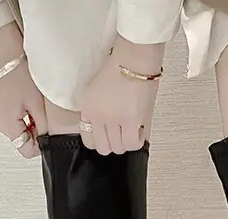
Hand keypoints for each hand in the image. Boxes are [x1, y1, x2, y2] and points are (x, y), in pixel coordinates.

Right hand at [0, 23, 46, 157]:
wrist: (10, 56)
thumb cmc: (21, 74)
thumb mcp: (39, 106)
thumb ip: (43, 129)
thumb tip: (46, 143)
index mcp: (6, 124)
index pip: (26, 150)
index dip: (40, 144)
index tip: (47, 131)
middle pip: (23, 141)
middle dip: (36, 133)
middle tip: (42, 114)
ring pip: (21, 132)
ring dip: (31, 125)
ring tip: (35, 107)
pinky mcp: (1, 111)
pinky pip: (17, 123)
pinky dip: (26, 118)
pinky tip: (29, 105)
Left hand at [80, 37, 164, 154]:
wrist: (133, 60)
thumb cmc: (119, 70)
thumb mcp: (97, 92)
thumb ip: (98, 112)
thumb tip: (106, 130)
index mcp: (87, 108)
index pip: (88, 141)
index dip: (100, 141)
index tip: (108, 136)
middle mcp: (98, 116)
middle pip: (104, 148)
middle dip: (113, 144)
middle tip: (121, 134)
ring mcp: (114, 120)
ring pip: (118, 148)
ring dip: (126, 142)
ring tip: (131, 131)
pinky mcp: (130, 121)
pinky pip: (132, 144)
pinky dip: (137, 140)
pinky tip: (139, 130)